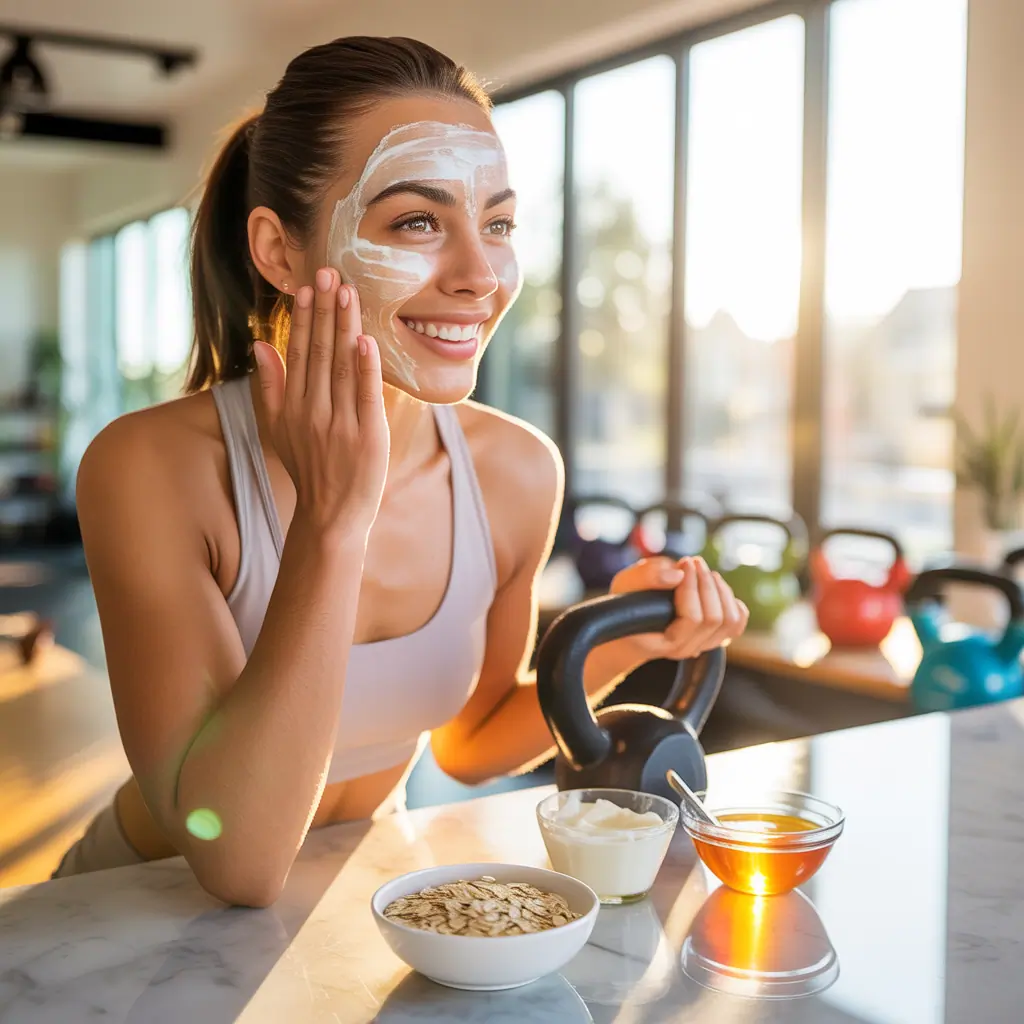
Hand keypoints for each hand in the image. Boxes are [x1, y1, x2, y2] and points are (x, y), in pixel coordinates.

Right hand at [253, 268, 389, 540]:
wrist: (331, 515)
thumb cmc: (310, 469)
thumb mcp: (277, 429)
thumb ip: (269, 387)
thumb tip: (260, 345)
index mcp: (293, 406)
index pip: (299, 353)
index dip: (303, 318)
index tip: (307, 286)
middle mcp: (313, 411)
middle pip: (320, 351)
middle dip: (324, 310)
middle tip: (329, 272)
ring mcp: (340, 423)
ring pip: (343, 366)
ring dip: (345, 327)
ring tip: (347, 292)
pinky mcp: (367, 435)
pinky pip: (366, 395)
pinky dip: (366, 368)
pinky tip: (366, 340)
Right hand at [609, 556, 748, 661]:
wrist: (629, 627)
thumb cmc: (626, 605)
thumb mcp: (625, 585)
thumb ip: (646, 577)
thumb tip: (678, 575)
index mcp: (665, 641)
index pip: (692, 619)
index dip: (691, 587)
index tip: (683, 563)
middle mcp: (687, 648)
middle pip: (714, 617)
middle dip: (705, 583)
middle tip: (692, 562)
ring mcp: (702, 645)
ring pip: (730, 620)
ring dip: (721, 590)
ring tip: (705, 572)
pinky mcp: (713, 636)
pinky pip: (737, 623)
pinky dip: (733, 602)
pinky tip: (717, 588)